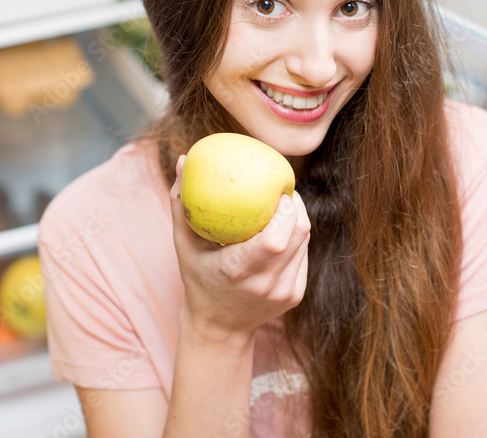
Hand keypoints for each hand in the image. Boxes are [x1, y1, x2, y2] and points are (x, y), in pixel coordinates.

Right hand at [170, 155, 310, 342]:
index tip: (275, 191)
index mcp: (239, 271)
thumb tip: (182, 159)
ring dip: (297, 218)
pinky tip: (283, 227)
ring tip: (283, 204)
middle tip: (281, 190)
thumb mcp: (183, 243)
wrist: (218, 327)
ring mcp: (284, 292)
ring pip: (305, 241)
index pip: (276, 239)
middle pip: (298, 234)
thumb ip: (181, 203)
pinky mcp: (296, 294)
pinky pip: (303, 254)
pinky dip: (295, 237)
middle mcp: (266, 284)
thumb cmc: (197, 277)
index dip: (285, 210)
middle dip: (295, 206)